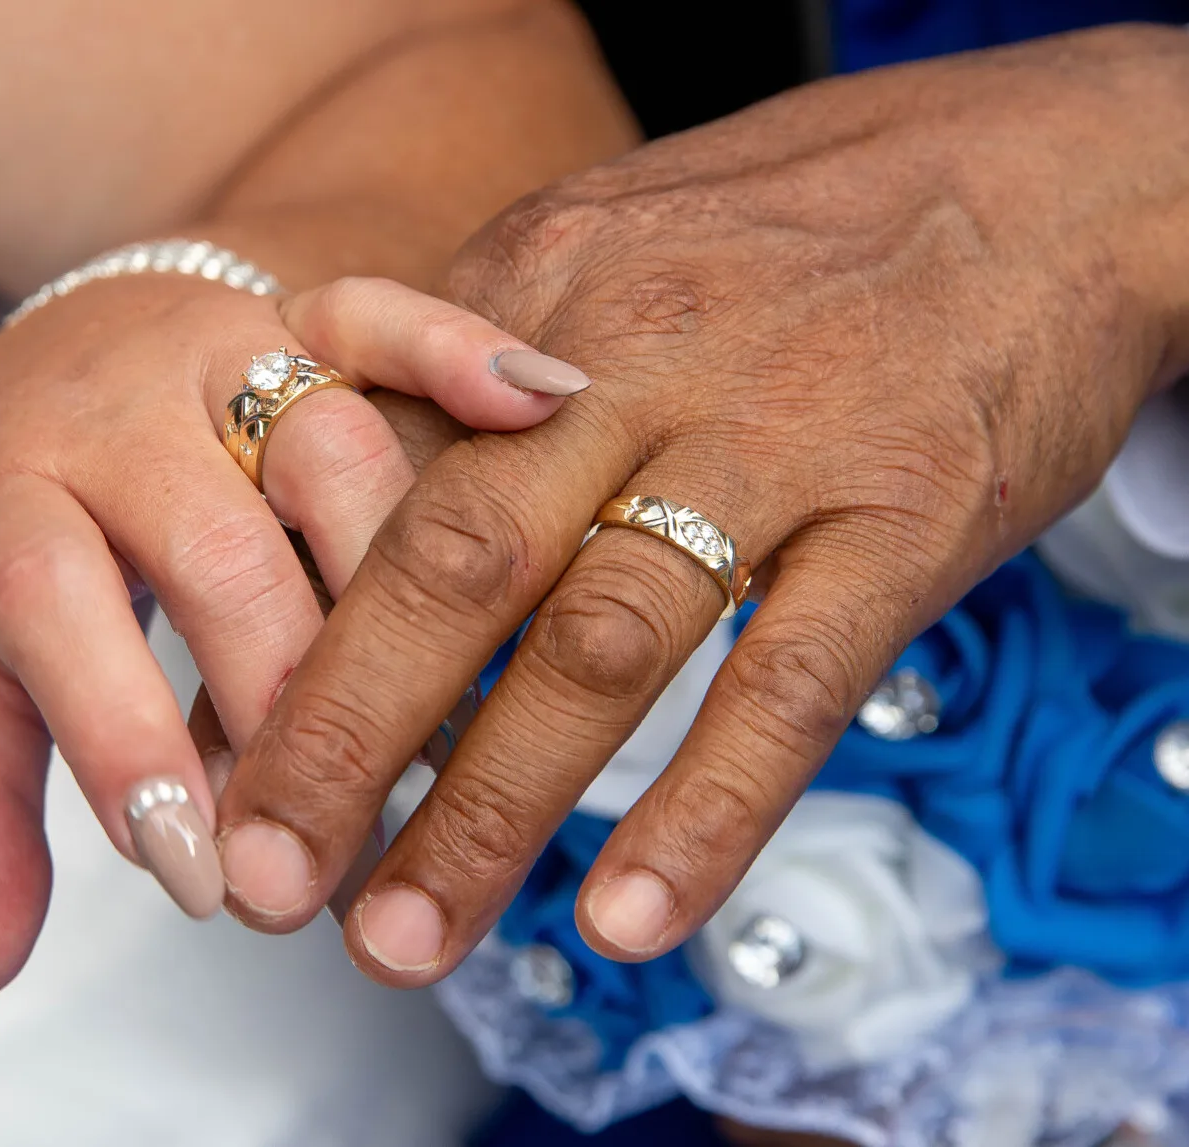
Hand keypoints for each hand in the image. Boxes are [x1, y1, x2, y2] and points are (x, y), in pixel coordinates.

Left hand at [0, 271, 579, 1035]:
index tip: (204, 876)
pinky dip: (462, 355)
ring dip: (403, 593)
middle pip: (217, 543)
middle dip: (295, 702)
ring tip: (453, 726)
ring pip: (331, 448)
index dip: (129, 740)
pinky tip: (545, 410)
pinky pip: (392, 317)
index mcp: (8, 491)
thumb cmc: (13, 520)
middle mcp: (118, 409)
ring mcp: (224, 349)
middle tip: (342, 838)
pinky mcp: (310, 315)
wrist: (56, 342)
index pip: (55, 606)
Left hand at [216, 25, 1188, 983]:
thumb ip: (476, 366)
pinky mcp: (904, 515)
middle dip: (341, 732)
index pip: (367, 471)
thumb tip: (351, 511)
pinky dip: (700, 811)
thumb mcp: (604, 247)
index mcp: (533, 290)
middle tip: (268, 870)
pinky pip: (786, 686)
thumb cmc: (793, 236)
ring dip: (488, 808)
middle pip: (450, 560)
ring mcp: (771, 439)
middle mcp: (631, 364)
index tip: (223, 743)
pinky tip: (624, 916)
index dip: (285, 619)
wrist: (1038, 175)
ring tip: (405, 935)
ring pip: (599, 643)